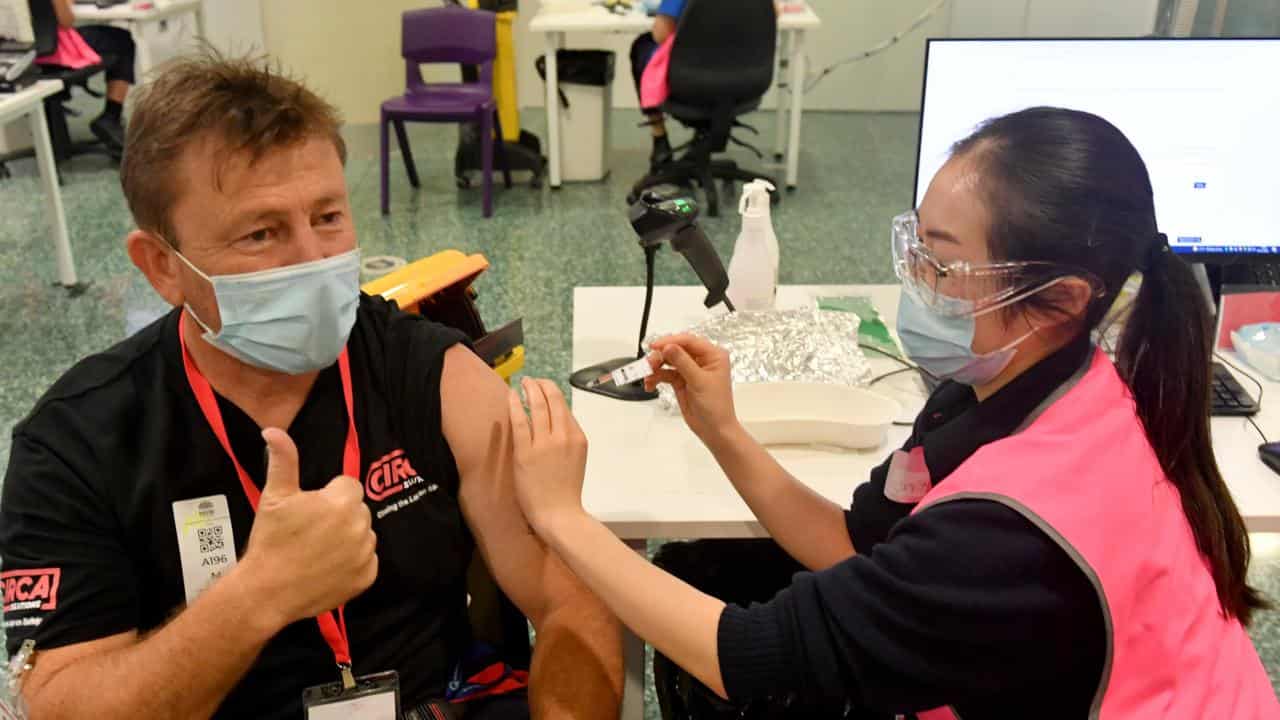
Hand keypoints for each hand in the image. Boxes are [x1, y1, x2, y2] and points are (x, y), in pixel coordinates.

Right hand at [236, 428, 377, 630]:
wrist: (267, 592)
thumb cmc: (271, 541)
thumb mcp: (274, 497)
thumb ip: (282, 459)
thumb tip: (273, 430)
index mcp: (343, 502)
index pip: (349, 486)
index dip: (329, 495)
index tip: (311, 510)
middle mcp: (361, 526)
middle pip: (357, 510)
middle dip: (340, 515)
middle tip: (312, 530)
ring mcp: (365, 554)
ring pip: (364, 535)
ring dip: (348, 538)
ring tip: (318, 549)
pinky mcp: (366, 577)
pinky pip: (367, 561)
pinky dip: (353, 563)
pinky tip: (328, 566)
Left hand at [507, 378, 588, 535]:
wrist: (559, 514)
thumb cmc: (566, 491)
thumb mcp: (577, 459)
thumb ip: (568, 440)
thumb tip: (556, 422)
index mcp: (578, 437)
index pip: (565, 408)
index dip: (553, 394)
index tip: (544, 389)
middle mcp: (564, 435)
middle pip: (553, 400)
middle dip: (542, 385)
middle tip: (532, 380)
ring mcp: (545, 443)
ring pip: (537, 406)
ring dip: (530, 389)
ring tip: (523, 382)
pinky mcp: (526, 452)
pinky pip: (520, 421)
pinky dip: (515, 405)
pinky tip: (511, 395)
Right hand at [644, 334, 739, 444]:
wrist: (714, 429)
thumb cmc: (716, 407)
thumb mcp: (699, 381)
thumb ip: (682, 362)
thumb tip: (668, 346)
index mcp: (713, 355)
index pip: (689, 341)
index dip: (671, 341)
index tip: (655, 346)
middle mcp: (702, 360)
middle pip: (676, 349)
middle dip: (661, 356)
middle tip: (649, 364)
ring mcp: (690, 370)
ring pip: (668, 361)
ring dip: (656, 367)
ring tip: (648, 376)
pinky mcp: (681, 380)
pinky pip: (665, 373)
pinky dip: (656, 377)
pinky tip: (650, 384)